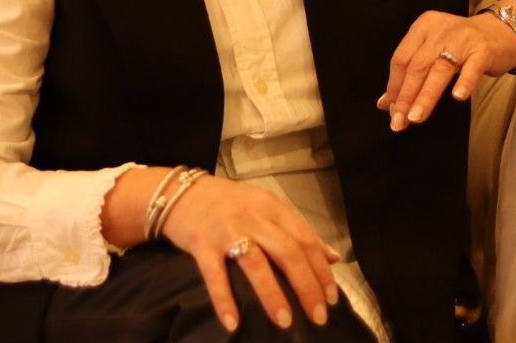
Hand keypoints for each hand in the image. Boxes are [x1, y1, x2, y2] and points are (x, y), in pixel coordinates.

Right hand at [159, 173, 341, 332]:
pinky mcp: (201, 242)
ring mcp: (226, 229)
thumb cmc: (230, 204)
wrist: (182, 192)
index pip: (305, 240)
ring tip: (284, 321)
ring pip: (256, 262)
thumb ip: (298, 231)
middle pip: (287, 252)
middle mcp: (253, 216)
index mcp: (273, 207)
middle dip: (306, 286)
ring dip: (272, 294)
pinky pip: (214, 274)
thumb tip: (332, 257)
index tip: (331, 299)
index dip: (321, 271)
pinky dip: (224, 300)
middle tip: (318, 316)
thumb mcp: (267, 208)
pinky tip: (233, 323)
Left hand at [376, 8, 515, 130]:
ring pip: (440, 69)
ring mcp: (463, 38)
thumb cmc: (463, 46)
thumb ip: (411, 75)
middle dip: (405, 96)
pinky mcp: (484, 49)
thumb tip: (385, 104)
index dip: (394, 86)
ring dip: (426, 96)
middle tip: (399, 121)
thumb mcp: (434, 54)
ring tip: (416, 117)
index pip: (401, 59)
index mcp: (423, 28)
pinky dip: (464, 82)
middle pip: (417, 66)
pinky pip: (472, 67)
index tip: (390, 110)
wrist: (502, 33)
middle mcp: (441, 30)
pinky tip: (457, 97)